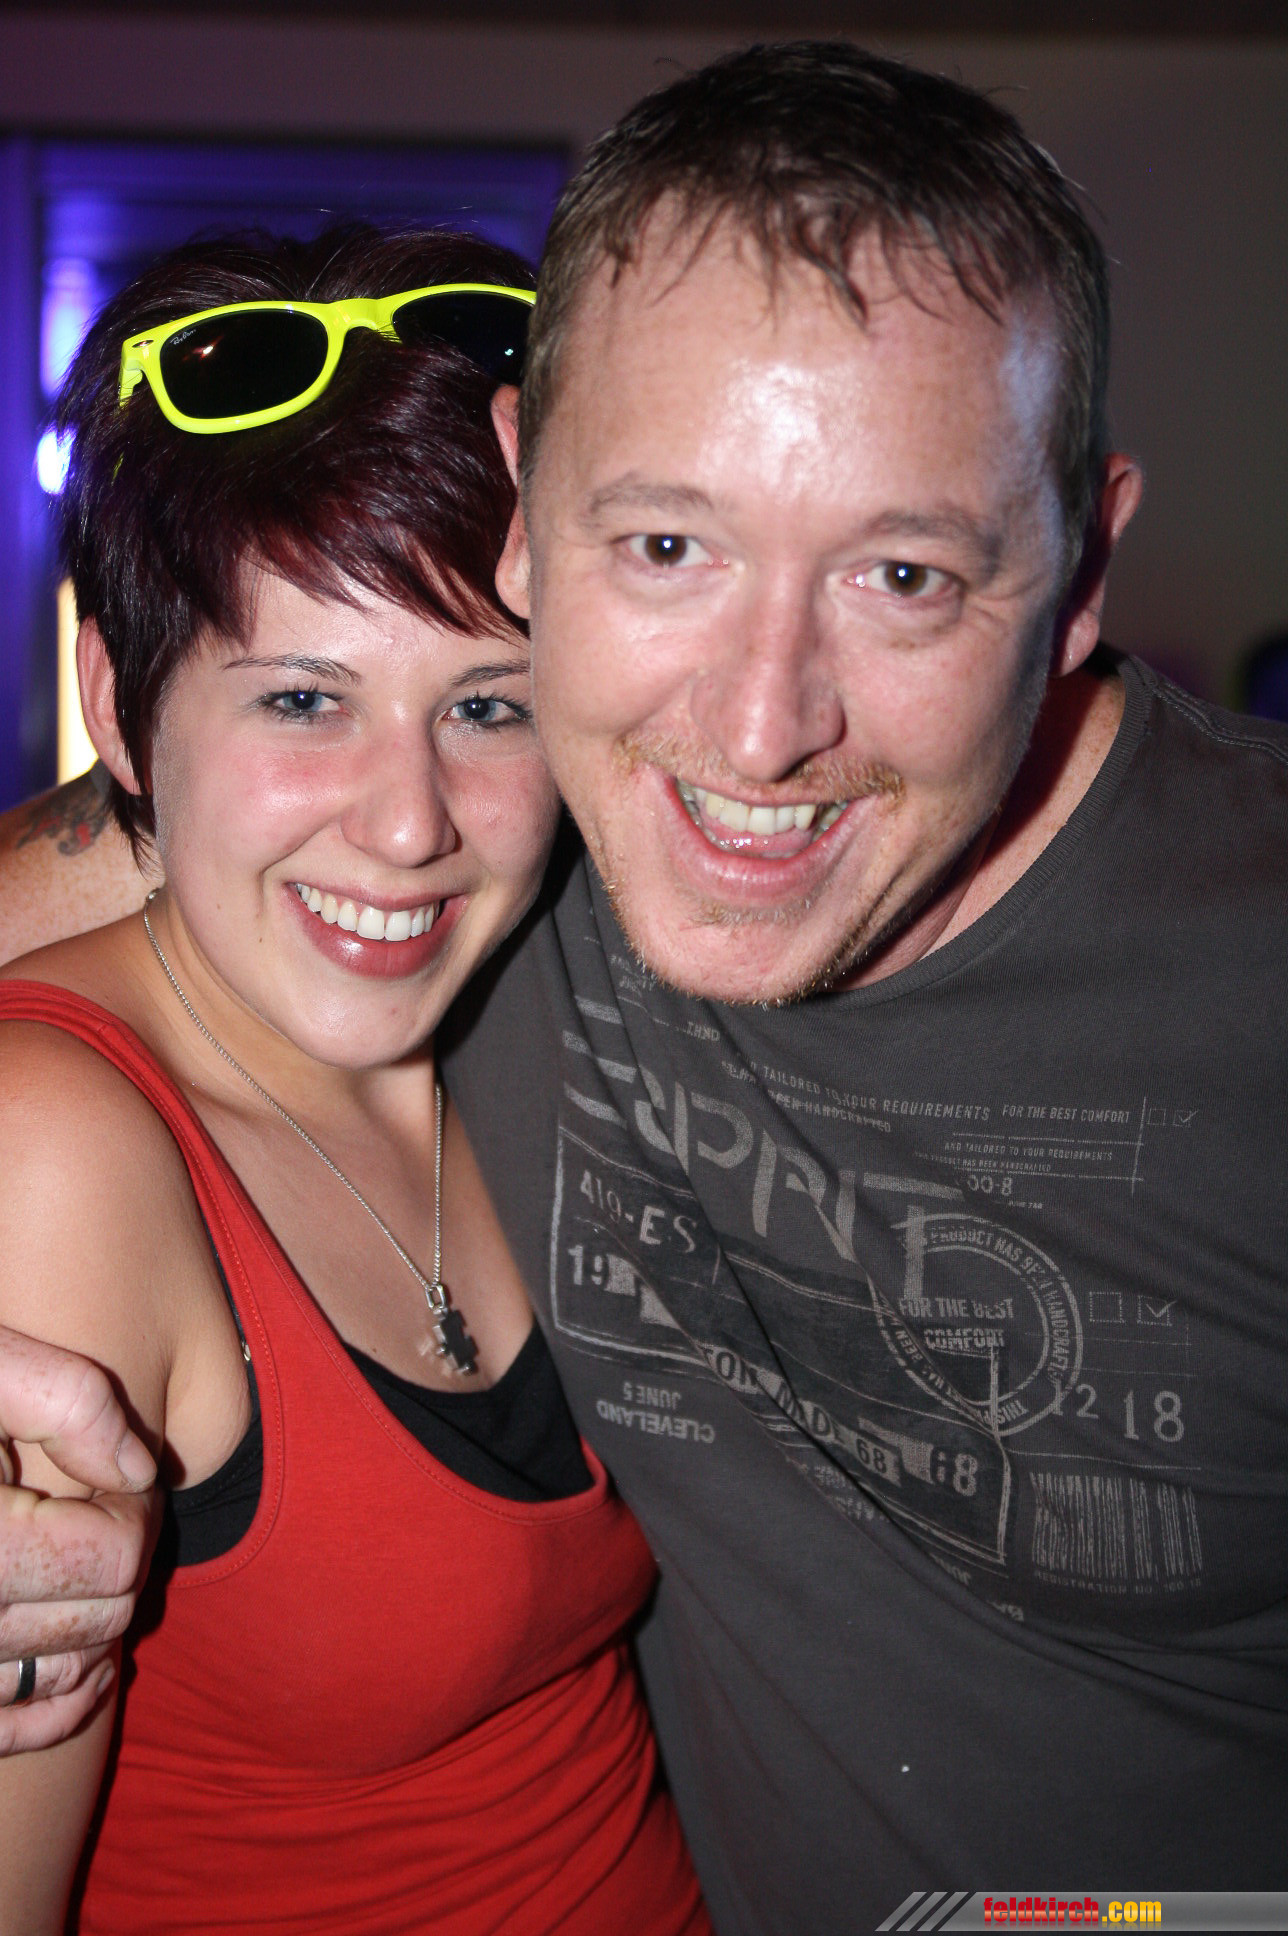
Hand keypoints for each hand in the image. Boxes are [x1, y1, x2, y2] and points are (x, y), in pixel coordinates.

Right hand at [0, 1326, 156, 1752]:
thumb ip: (68, 1401)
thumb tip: (137, 1470)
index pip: (117, 1555)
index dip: (135, 1507)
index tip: (113, 1474)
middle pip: (102, 1617)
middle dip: (117, 1556)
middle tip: (95, 1506)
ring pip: (68, 1674)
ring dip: (91, 1618)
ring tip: (70, 1555)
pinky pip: (17, 1729)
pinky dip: (59, 1697)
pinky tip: (71, 1647)